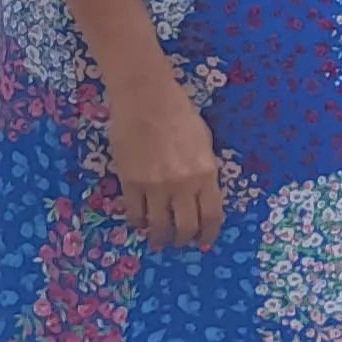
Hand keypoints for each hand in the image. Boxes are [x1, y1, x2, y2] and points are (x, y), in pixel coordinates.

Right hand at [106, 73, 224, 249]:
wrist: (146, 98)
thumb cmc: (179, 113)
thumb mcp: (204, 142)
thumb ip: (204, 169)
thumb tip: (202, 192)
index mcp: (206, 173)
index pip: (211, 215)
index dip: (208, 233)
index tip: (204, 241)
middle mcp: (183, 185)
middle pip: (185, 226)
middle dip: (183, 239)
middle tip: (179, 243)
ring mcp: (155, 186)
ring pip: (158, 225)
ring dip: (159, 237)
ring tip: (158, 240)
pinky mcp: (130, 182)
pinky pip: (134, 213)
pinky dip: (138, 222)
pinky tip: (140, 223)